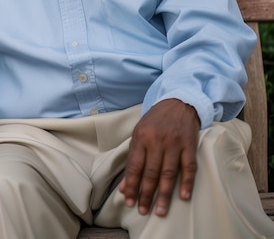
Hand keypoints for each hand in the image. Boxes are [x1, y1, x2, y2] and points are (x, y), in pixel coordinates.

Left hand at [119, 99, 199, 216]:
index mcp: (141, 137)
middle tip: (143, 210)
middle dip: (146, 194)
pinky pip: (189, 167)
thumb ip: (133, 158)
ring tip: (160, 211)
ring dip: (164, 194)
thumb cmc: (155, 121)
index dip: (131, 185)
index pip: (134, 166)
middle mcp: (157, 141)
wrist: (177, 103)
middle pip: (150, 172)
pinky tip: (183, 197)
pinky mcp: (189, 146)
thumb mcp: (139, 133)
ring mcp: (174, 144)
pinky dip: (187, 183)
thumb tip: (125, 185)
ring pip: (168, 173)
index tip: (129, 201)